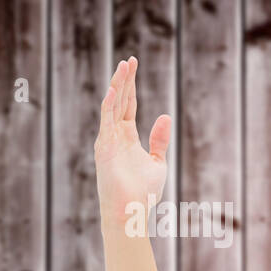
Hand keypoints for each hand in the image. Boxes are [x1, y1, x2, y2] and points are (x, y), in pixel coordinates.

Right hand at [94, 56, 171, 227]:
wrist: (131, 210)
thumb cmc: (143, 191)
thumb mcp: (157, 161)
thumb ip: (159, 139)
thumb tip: (165, 116)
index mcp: (126, 136)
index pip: (128, 104)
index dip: (131, 85)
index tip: (133, 65)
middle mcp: (115, 134)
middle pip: (120, 100)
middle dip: (125, 80)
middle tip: (130, 59)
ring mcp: (108, 139)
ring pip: (113, 106)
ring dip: (118, 86)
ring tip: (124, 66)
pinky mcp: (106, 147)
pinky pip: (107, 122)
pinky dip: (110, 106)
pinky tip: (115, 91)